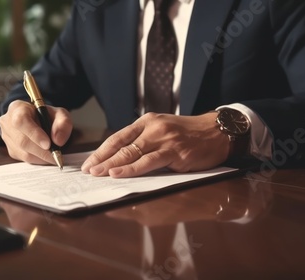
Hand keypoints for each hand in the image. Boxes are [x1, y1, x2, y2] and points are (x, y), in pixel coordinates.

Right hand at [0, 100, 72, 164]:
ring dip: (41, 157)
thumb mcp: (60, 114)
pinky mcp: (10, 149)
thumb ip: (63, 123)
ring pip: (23, 152)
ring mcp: (7, 137)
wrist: (40, 121)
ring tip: (54, 156)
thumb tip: (58, 141)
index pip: (21, 120)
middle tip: (56, 155)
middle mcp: (8, 122)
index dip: (34, 133)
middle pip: (22, 140)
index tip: (48, 144)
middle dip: (41, 151)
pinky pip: (24, 159)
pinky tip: (46, 156)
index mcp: (17, 107)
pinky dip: (38, 159)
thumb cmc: (48, 116)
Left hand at [81, 112, 229, 177]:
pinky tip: (118, 173)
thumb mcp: (162, 130)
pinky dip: (131, 169)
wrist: (217, 132)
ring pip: (131, 153)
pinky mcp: (175, 152)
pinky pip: (149, 162)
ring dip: (112, 165)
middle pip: (121, 145)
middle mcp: (153, 128)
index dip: (101, 150)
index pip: (118, 137)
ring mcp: (164, 139)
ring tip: (97, 174)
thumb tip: (120, 159)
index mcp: (147, 121)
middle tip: (88, 170)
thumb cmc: (188, 134)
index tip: (89, 161)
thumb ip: (143, 141)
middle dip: (102, 158)